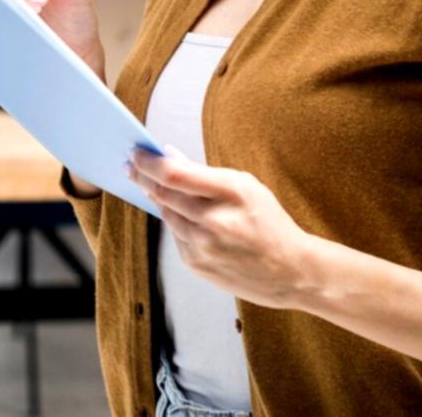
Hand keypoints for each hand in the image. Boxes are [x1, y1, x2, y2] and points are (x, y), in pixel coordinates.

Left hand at [128, 148, 317, 308]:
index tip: (136, 151)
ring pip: (165, 213)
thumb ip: (203, 172)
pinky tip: (177, 213)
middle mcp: (214, 221)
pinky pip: (175, 235)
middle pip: (162, 193)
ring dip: (155, 197)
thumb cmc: (268, 221)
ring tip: (147, 183)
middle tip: (130, 163)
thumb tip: (167, 154)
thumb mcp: (245, 186)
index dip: (149, 161)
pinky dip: (174, 221)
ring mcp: (203, 246)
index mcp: (231, 193)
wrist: (290, 271)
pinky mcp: (196, 264)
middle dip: (142, 175)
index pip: (174, 174)